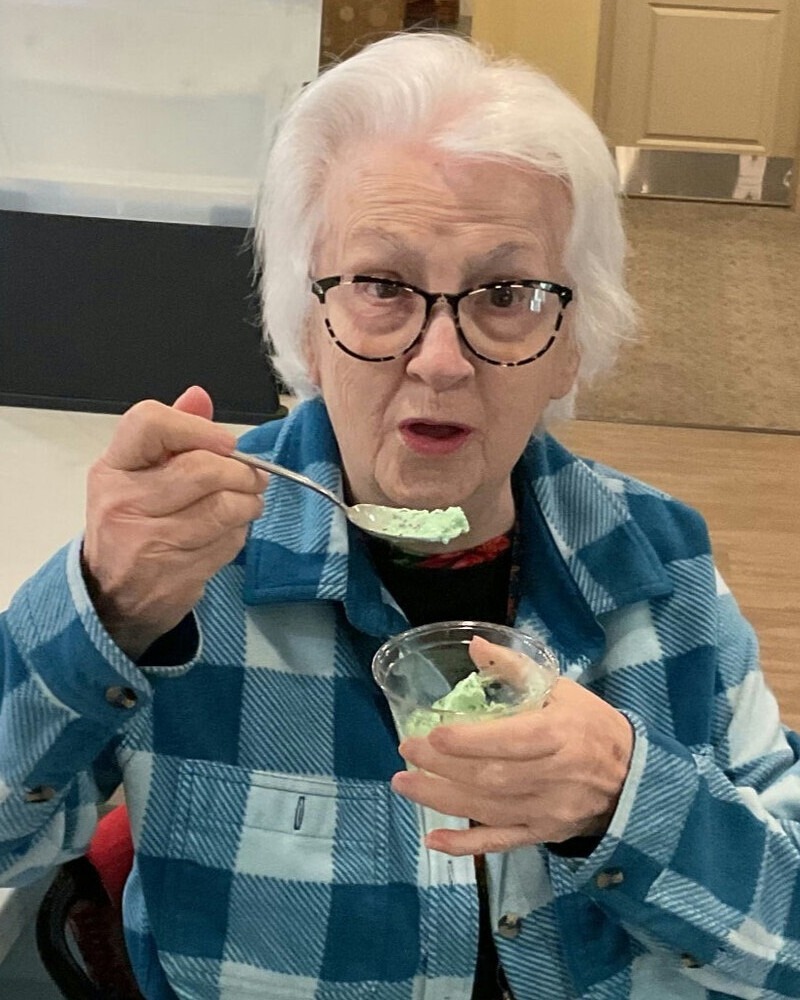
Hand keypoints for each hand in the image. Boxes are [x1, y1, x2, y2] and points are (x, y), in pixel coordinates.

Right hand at [81, 385, 267, 659]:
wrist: (111, 595)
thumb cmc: (131, 521)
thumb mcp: (137, 473)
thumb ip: (171, 433)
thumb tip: (199, 396)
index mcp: (114, 467)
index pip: (151, 424)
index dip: (198, 428)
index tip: (227, 443)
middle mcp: (125, 501)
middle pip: (201, 469)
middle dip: (242, 472)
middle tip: (253, 478)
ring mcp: (149, 541)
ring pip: (223, 509)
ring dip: (249, 504)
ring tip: (248, 502)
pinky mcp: (177, 574)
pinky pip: (228, 542)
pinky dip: (240, 533)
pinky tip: (231, 531)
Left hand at [391, 678, 632, 855]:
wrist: (633, 776)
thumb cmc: (591, 724)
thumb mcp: (561, 689)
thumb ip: (516, 669)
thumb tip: (475, 646)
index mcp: (560, 735)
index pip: (511, 741)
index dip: (470, 741)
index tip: (433, 735)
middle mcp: (555, 777)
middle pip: (493, 777)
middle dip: (444, 768)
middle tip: (406, 754)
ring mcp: (549, 811)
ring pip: (490, 809)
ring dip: (443, 800)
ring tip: (404, 784)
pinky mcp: (544, 834)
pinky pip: (502, 842)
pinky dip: (467, 844)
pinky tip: (434, 840)